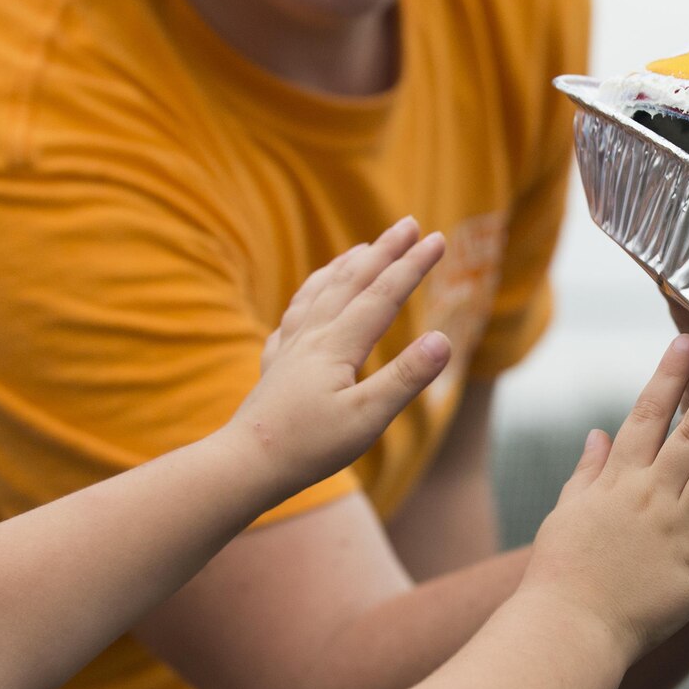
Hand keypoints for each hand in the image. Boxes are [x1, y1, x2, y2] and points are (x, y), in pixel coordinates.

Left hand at [231, 217, 451, 490]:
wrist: (245, 464)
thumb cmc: (309, 447)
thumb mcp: (368, 418)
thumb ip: (405, 377)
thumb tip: (443, 339)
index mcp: (338, 346)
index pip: (383, 296)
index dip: (412, 266)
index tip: (438, 239)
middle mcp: (312, 337)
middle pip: (351, 282)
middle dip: (383, 251)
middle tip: (409, 223)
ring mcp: (290, 349)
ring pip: (319, 292)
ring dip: (345, 266)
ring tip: (361, 249)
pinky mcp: (274, 367)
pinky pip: (293, 317)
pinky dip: (307, 297)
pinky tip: (307, 303)